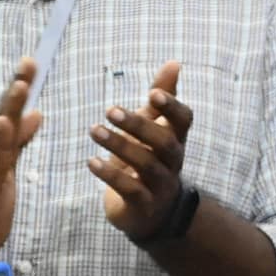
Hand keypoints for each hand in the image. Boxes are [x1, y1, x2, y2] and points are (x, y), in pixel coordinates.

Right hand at [0, 58, 43, 275]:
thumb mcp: (6, 174)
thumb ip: (18, 145)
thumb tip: (36, 113)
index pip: (5, 117)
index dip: (18, 91)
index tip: (29, 64)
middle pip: (0, 118)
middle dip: (15, 90)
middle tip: (29, 61)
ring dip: (9, 110)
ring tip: (21, 85)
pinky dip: (0, 145)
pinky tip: (5, 125)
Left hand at [89, 61, 191, 242]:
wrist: (154, 213)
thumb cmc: (151, 161)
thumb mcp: (156, 128)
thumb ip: (163, 97)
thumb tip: (174, 62)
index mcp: (176, 140)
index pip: (184, 120)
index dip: (172, 107)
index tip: (152, 93)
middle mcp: (173, 162)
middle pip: (165, 142)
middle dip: (139, 125)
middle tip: (110, 110)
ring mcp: (160, 185)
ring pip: (146, 165)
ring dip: (120, 147)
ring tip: (94, 131)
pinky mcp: (143, 204)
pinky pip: (130, 189)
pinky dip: (111, 175)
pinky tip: (91, 162)